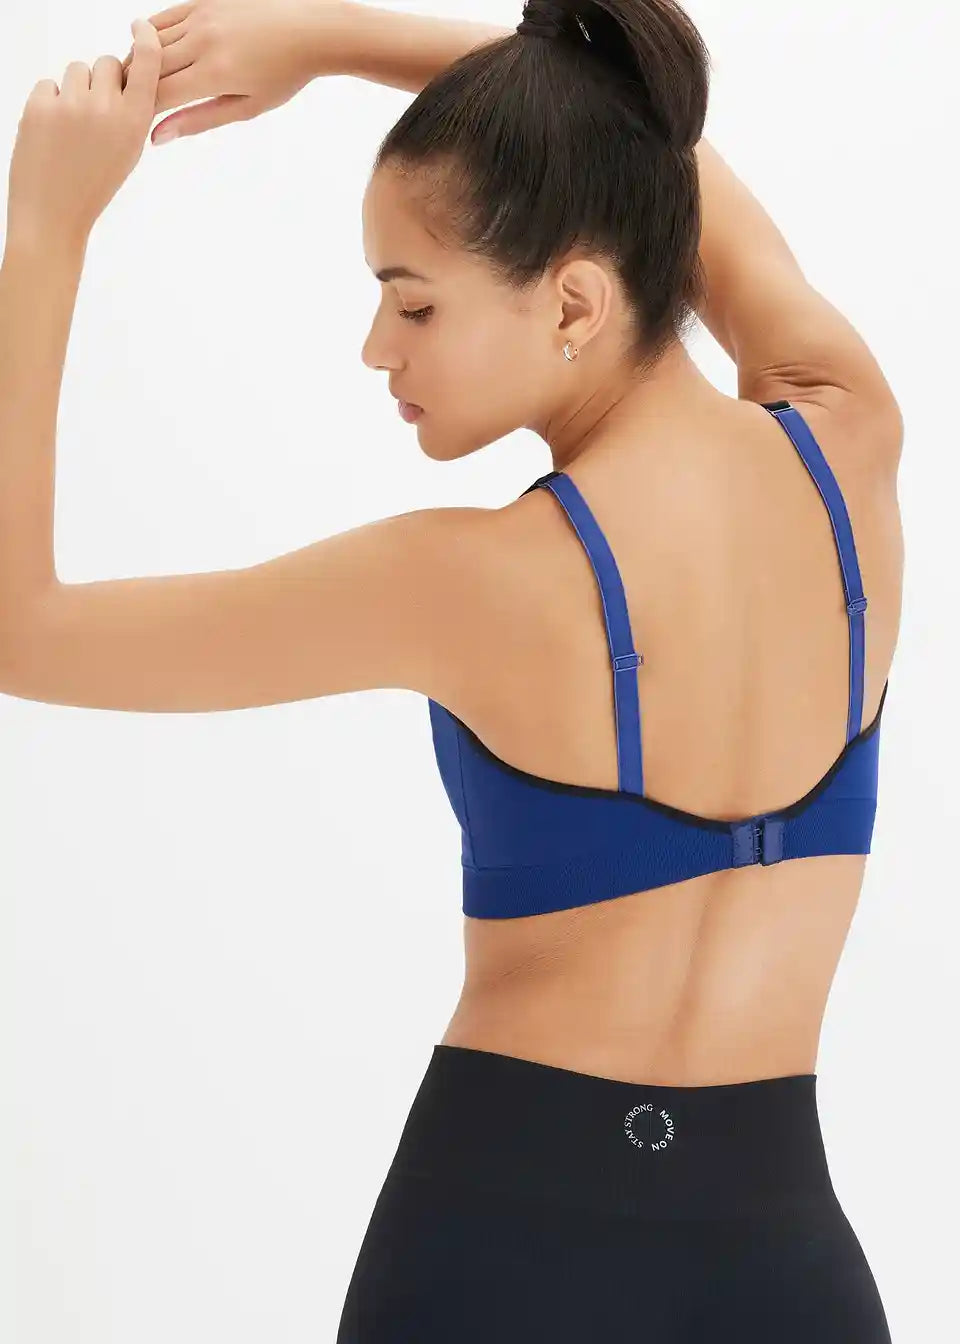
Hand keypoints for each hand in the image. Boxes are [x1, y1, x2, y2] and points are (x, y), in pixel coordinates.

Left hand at [6, 20, 161, 250]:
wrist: (53, 213)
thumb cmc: (92, 187)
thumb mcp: (127, 153)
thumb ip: (131, 114)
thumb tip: (125, 78)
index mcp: (135, 122)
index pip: (148, 64)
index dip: (146, 40)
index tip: (142, 29)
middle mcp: (106, 108)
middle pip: (106, 63)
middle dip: (101, 80)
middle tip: (94, 112)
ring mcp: (71, 104)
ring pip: (76, 70)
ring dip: (74, 90)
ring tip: (71, 127)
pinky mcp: (40, 105)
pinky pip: (48, 84)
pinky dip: (49, 102)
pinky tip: (51, 132)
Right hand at [120, 1, 348, 143]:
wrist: (310, 29)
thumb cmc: (284, 75)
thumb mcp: (246, 107)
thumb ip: (199, 121)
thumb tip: (158, 137)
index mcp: (215, 72)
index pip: (159, 94)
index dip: (141, 111)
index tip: (134, 124)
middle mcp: (203, 40)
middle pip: (148, 67)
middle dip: (133, 87)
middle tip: (125, 104)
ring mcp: (202, 16)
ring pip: (151, 41)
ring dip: (137, 62)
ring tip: (133, 83)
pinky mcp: (203, 0)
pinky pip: (164, 18)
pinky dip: (149, 35)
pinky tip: (146, 50)